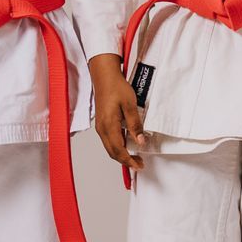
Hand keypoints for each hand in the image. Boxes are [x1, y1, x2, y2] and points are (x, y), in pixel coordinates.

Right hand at [89, 54, 146, 169]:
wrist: (104, 76)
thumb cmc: (116, 87)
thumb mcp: (130, 105)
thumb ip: (135, 125)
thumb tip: (140, 141)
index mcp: (109, 125)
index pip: (119, 150)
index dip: (129, 160)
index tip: (139, 165)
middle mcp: (102, 129)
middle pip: (113, 153)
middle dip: (126, 161)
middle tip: (139, 164)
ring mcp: (101, 127)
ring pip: (110, 148)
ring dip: (122, 155)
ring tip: (135, 157)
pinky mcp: (102, 124)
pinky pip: (109, 141)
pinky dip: (118, 147)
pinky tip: (127, 145)